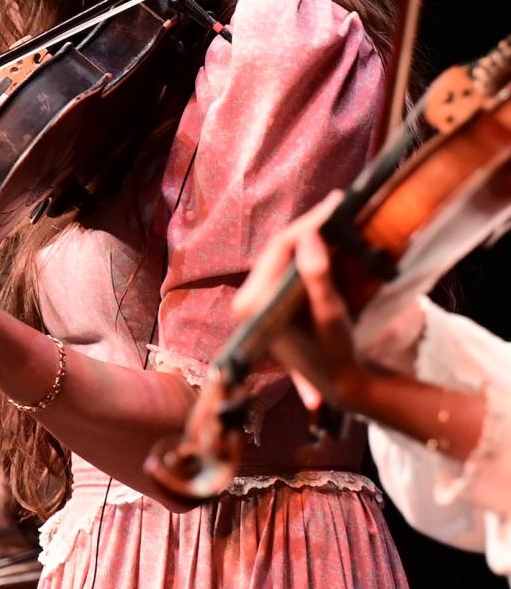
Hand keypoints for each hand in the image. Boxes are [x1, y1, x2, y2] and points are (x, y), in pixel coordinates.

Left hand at [231, 192, 359, 411]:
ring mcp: (258, 300)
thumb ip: (317, 276)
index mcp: (255, 301)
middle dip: (310, 225)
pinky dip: (308, 251)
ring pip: (283, 256)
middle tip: (339, 204)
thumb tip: (309, 237)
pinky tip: (328, 237)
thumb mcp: (330, 316)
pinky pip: (287, 267)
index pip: (279, 248)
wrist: (336, 384)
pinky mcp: (270, 301)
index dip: (309, 223)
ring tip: (336, 215)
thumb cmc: (335, 353)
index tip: (336, 204)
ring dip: (310, 236)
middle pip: (280, 249)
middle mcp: (249, 299)